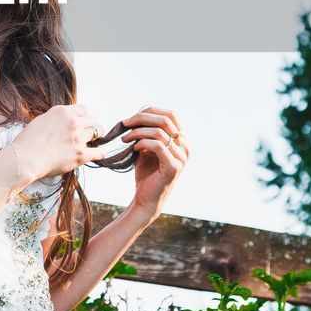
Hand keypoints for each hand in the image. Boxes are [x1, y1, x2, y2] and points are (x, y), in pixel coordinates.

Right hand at [12, 103, 102, 183]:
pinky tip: (98, 153)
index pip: (83, 109)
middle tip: (89, 132)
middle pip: (93, 120)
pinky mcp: (81, 154)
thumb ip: (56, 119)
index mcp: (62, 112)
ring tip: (92, 142)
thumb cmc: (28, 142)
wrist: (25, 158)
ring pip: (97, 133)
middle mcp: (73, 122)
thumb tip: (63, 122)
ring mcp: (78, 138)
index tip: (81, 122)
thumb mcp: (41, 120)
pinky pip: (99, 152)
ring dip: (95, 137)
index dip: (82, 117)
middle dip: (91, 125)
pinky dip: (100, 152)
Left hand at [121, 104, 188, 222]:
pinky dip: (143, 143)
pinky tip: (134, 148)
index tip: (131, 118)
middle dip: (141, 119)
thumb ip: (148, 132)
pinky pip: (158, 146)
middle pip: (165, 120)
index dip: (150, 111)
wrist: (146, 198)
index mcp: (181, 140)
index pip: (171, 114)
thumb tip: (138, 114)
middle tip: (125, 124)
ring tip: (125, 139)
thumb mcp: (147, 147)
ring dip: (138, 132)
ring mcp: (181, 157)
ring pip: (160, 132)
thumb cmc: (146, 173)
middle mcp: (185, 147)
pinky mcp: (173, 167)